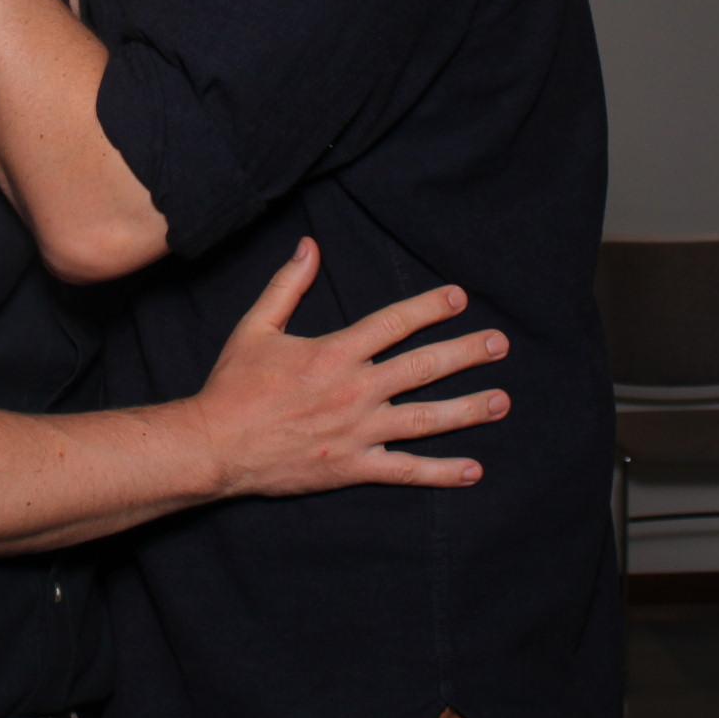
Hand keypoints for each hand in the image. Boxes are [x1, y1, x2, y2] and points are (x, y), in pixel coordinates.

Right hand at [188, 238, 510, 498]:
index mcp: (335, 353)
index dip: (429, 307)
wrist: (215, 446)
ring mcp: (358, 432)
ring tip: (503, 400)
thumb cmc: (234, 386)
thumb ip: (287, 285)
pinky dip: (441, 472)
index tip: (459, 298)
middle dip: (466, 353)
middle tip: (500, 344)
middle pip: (423, 367)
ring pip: (425, 419)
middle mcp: (355, 391)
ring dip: (468, 409)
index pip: (394, 323)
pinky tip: (473, 470)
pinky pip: (405, 471)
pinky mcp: (353, 468)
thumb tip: (309, 245)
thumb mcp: (256, 327)